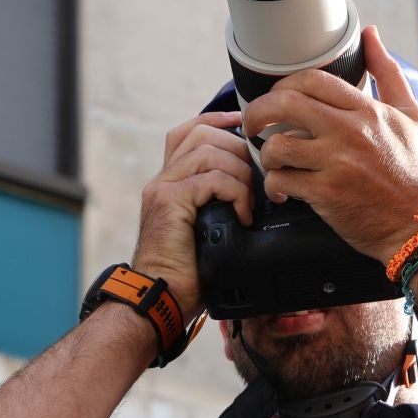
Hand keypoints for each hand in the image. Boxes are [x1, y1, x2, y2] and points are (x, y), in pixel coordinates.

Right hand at [131, 110, 254, 317]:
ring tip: (249, 204)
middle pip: (201, 133)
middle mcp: (162, 179)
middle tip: (256, 179)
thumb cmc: (188, 275)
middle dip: (237, 149)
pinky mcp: (168, 201)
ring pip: (209, 151)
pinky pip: (211, 178)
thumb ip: (218, 204)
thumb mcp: (208, 231)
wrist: (161, 299)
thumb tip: (255, 191)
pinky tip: (242, 216)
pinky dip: (235, 193)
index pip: (189, 131)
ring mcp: (162, 188)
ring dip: (240, 174)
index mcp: (169, 182)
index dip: (217, 119)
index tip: (243, 123)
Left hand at [244, 25, 417, 260]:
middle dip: (258, 111)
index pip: (311, 79)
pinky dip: (274, 186)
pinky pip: (281, 180)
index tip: (275, 98)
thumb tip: (371, 34)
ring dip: (266, 154)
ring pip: (277, 145)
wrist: (415, 222)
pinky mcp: (326, 194)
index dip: (283, 84)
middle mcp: (349, 132)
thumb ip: (387, 72)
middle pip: (285, 103)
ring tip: (274, 162)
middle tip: (252, 124)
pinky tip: (283, 190)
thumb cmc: (407, 168)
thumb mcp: (408, 114)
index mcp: (365, 110)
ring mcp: (336, 163)